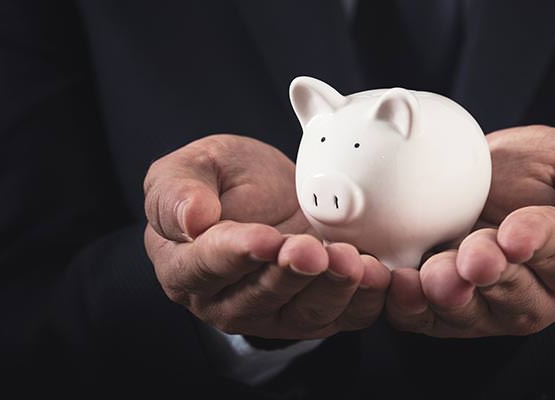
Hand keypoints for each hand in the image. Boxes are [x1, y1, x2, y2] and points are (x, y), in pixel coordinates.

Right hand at [143, 135, 390, 339]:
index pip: (208, 265)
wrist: (272, 193)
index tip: (266, 238)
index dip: (238, 253)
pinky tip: (377, 274)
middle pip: (260, 297)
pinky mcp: (317, 314)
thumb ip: (177, 191)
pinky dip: (364, 300)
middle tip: (313, 248)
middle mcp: (226, 301)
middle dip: (291, 274)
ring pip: (305, 313)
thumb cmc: (224, 182)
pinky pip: (344, 317)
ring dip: (331, 289)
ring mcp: (274, 313)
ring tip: (350, 260)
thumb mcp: (192, 167)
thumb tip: (190, 219)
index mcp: (185, 267)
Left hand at [386, 125, 554, 337]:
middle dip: (491, 274)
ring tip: (434, 277)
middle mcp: (537, 295)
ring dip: (450, 298)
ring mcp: (489, 309)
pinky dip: (408, 307)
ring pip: (471, 314)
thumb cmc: (539, 170)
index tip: (516, 234)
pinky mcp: (444, 313)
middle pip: (515, 292)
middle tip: (473, 257)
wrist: (483, 176)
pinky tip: (396, 285)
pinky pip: (426, 320)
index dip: (537, 242)